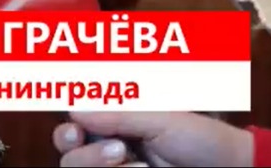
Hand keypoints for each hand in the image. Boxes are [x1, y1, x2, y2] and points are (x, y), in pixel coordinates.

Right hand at [53, 112, 253, 166]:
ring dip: (100, 166)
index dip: (67, 129)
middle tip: (118, 150)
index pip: (74, 124)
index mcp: (116, 122)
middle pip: (69, 155)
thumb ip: (118, 113)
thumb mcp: (162, 119)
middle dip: (85, 154)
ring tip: (137, 164)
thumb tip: (75, 109)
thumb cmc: (202, 139)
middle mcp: (110, 148)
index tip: (76, 131)